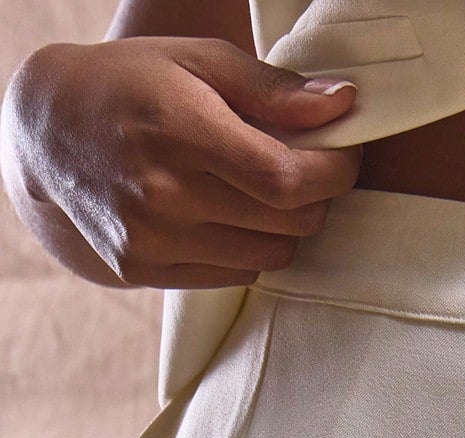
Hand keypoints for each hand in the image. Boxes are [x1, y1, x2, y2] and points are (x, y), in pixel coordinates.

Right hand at [0, 35, 361, 288]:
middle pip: (289, 221)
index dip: (333, 173)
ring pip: (271, 254)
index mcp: (180, 131)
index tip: (343, 156)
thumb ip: (273, 90)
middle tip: (304, 167)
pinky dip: (249, 247)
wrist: (46, 133)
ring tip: (263, 191)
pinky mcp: (145, 269)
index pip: (286, 180)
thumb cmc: (131, 85)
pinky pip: (237, 274)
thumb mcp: (197, 63)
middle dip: (314, 195)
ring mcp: (153, 239)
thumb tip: (344, 105)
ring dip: (284, 226)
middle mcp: (164, 194)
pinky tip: (229, 214)